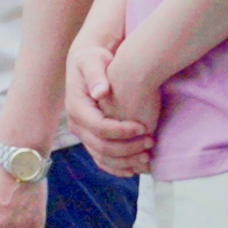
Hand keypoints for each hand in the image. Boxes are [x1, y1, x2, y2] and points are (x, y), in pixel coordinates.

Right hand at [65, 25, 154, 172]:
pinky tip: (136, 168)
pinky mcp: (90, 139)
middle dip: (127, 148)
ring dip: (126, 161)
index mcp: (77, 108)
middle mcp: (77, 125)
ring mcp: (83, 135)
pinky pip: (102, 161)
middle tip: (150, 143)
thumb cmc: (94, 60)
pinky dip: (119, 167)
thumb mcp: (93, 60)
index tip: (143, 126)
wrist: (88, 66)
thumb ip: (96, 74)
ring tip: (147, 157)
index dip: (122, 131)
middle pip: (101, 147)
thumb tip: (100, 92)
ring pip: (102, 158)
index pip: (99, 128)